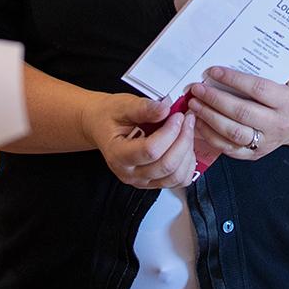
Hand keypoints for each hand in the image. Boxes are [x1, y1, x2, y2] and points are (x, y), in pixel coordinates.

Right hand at [82, 93, 197, 189]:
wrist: (101, 126)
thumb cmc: (110, 116)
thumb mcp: (122, 106)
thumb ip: (144, 108)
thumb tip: (165, 109)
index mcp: (118, 155)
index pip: (150, 150)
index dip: (169, 132)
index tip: (177, 115)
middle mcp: (130, 173)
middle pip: (166, 165)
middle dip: (182, 140)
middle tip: (186, 120)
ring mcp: (143, 181)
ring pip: (175, 176)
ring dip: (187, 152)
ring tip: (186, 131)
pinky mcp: (154, 181)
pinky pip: (179, 180)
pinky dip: (187, 164)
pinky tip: (184, 146)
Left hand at [186, 67, 288, 164]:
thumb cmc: (285, 95)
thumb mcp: (281, 80)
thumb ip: (258, 74)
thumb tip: (223, 68)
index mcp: (287, 102)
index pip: (257, 89)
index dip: (233, 80)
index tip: (213, 71)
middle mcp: (278, 124)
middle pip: (242, 112)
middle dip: (215, 99)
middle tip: (197, 89)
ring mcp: (266, 142)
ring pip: (233, 132)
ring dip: (209, 117)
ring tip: (194, 104)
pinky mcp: (254, 155)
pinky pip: (228, 148)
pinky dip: (210, 135)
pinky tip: (198, 121)